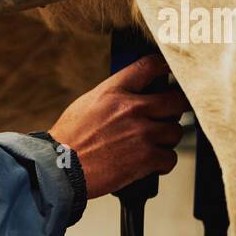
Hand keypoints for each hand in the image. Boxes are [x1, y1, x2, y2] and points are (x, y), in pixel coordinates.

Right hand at [48, 55, 189, 197]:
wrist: (59, 169)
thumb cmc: (68, 140)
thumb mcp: (86, 105)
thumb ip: (114, 97)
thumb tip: (137, 95)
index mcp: (113, 92)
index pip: (150, 66)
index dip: (166, 67)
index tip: (171, 72)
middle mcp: (131, 108)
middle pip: (176, 100)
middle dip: (175, 109)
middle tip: (168, 116)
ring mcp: (141, 133)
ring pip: (175, 131)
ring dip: (166, 140)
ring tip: (149, 145)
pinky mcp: (146, 157)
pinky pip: (170, 157)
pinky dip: (162, 163)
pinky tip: (148, 164)